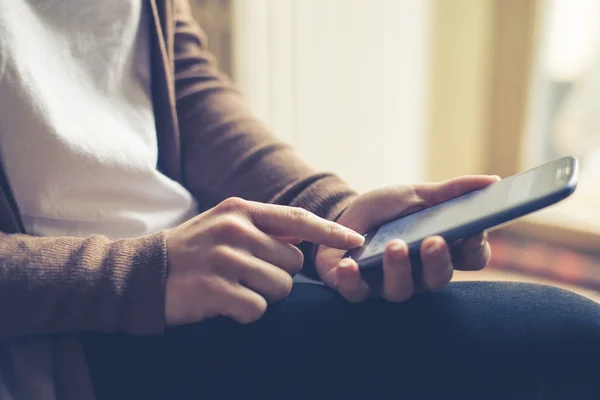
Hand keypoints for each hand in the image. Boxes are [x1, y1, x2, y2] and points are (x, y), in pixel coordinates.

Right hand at [164, 197, 363, 324]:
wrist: (140, 273)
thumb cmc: (191, 251)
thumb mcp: (224, 225)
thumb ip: (263, 228)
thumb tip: (304, 239)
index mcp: (240, 210)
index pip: (297, 219)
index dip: (330, 231)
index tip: (357, 240)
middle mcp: (235, 230)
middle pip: (292, 263)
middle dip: (278, 275)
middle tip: (245, 276)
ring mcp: (224, 259)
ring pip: (279, 287)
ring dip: (262, 295)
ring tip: (232, 288)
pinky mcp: (213, 289)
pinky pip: (257, 309)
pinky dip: (245, 312)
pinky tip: (222, 303)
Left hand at [315, 175, 499, 302]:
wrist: (343, 217)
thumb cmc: (386, 211)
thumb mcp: (415, 195)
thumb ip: (451, 191)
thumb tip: (494, 181)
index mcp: (441, 251)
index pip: (471, 258)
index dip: (475, 247)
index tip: (473, 230)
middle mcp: (419, 274)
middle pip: (438, 278)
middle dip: (438, 261)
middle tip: (433, 240)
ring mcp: (387, 285)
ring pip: (400, 290)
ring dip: (398, 268)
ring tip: (394, 245)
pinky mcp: (356, 289)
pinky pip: (356, 292)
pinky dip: (352, 280)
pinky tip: (349, 264)